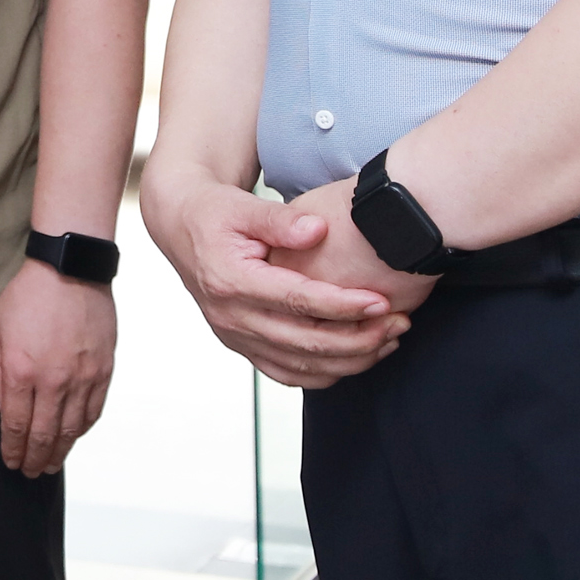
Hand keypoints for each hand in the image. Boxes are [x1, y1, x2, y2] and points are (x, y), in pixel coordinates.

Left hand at [0, 257, 114, 475]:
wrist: (70, 271)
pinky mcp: (103, 371)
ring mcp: (82, 378)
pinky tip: (73, 437)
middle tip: (30, 473)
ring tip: (51, 464)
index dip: (13, 449)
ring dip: (60, 451)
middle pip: (44, 434)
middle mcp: (54, 381)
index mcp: (22, 372)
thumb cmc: (28, 297)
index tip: (11, 462)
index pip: (16, 425)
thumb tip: (0, 409)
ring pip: (71, 429)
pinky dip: (82, 429)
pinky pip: (93, 411)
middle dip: (35, 458)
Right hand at [139, 171, 410, 388]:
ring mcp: (233, 336)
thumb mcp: (243, 205)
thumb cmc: (216, 212)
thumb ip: (280, 219)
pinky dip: (325, 373)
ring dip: (350, 360)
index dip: (342, 304)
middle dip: (359, 338)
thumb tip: (318, 229)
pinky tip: (357, 356)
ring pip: (301, 366)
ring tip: (389, 339)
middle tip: (399, 324)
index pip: (296, 301)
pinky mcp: (240, 346)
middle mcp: (229, 316)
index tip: (382, 301)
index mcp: (229, 280)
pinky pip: (287, 374)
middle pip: (304, 342)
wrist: (181, 228)